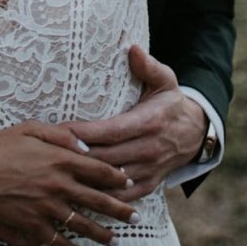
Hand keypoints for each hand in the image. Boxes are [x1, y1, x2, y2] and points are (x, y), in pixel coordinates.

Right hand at [0, 121, 134, 245]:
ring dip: (103, 233)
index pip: (99, 169)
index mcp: (60, 158)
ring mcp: (47, 208)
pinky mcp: (32, 226)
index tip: (128, 182)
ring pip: (83, 225)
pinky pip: (59, 243)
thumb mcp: (30, 128)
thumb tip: (85, 147)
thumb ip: (61, 135)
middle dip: (120, 209)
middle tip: (135, 216)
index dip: (117, 177)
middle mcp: (59, 185)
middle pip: (99, 200)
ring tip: (116, 239)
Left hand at [70, 46, 206, 198]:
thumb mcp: (165, 79)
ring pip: (112, 180)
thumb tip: (132, 48)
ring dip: (86, 178)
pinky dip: (103, 197)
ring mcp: (150, 169)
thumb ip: (148, 66)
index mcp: (149, 122)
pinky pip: (124, 196)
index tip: (60, 131)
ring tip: (59, 173)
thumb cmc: (171, 101)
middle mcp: (149, 149)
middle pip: (106, 158)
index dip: (85, 133)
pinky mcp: (150, 184)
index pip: (111, 131)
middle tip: (49, 153)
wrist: (197, 131)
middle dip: (77, 157)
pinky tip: (81, 194)